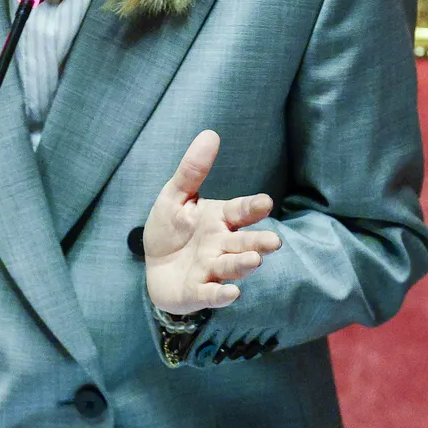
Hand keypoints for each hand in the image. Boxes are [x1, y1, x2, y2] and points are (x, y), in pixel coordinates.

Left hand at [144, 130, 282, 315]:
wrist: (153, 266)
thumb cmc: (170, 229)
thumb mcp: (175, 196)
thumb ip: (192, 170)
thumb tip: (210, 133)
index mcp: (220, 219)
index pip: (240, 211)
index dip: (252, 207)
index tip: (265, 202)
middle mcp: (222, 245)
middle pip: (243, 243)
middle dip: (257, 242)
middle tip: (274, 242)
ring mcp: (212, 270)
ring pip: (231, 267)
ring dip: (243, 265)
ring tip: (255, 260)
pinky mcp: (199, 291)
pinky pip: (212, 294)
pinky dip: (222, 294)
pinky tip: (232, 292)